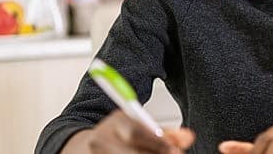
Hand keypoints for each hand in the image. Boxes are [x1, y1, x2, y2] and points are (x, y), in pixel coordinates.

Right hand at [61, 110, 195, 153]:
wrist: (84, 148)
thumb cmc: (119, 136)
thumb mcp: (141, 127)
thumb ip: (165, 133)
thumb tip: (188, 137)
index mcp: (116, 121)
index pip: (135, 132)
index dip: (158, 144)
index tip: (175, 152)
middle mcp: (101, 140)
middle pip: (130, 153)